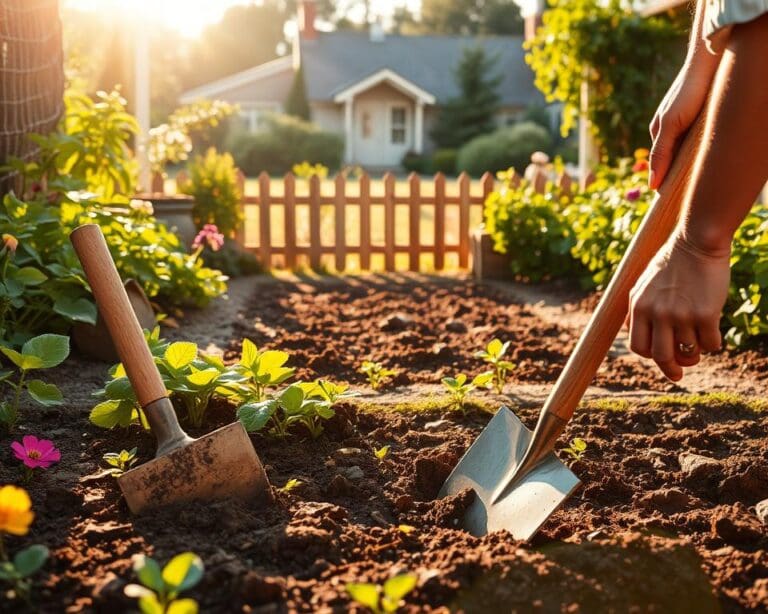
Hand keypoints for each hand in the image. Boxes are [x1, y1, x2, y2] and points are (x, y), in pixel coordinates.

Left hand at [628, 233, 729, 380]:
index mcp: (639, 307)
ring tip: (698, 343)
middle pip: (660, 356)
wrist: (697, 242)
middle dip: (670, 369)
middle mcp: (657, 313)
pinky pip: (710, 344)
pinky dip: (712, 343)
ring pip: (689, 351)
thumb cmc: (671, 263)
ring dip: (694, 352)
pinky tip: (713, 333)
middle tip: (678, 373)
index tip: (660, 356)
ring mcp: (681, 314)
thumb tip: (631, 334)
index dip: (649, 355)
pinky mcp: (706, 314)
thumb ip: (636, 309)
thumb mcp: (643, 284)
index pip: (638, 346)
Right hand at [649, 57, 718, 189]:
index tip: (673, 204)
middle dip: (678, 176)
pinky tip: (709, 156)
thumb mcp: (672, 125)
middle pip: (672, 160)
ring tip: (700, 180)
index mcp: (659, 132)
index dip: (666, 183)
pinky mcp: (698, 115)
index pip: (659, 166)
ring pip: (684, 151)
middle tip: (689, 195)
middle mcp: (670, 128)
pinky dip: (700, 151)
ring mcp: (684, 121)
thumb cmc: (689, 92)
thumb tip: (652, 186)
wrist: (709, 60)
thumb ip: (661, 154)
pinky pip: (696, 140)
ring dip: (690, 164)